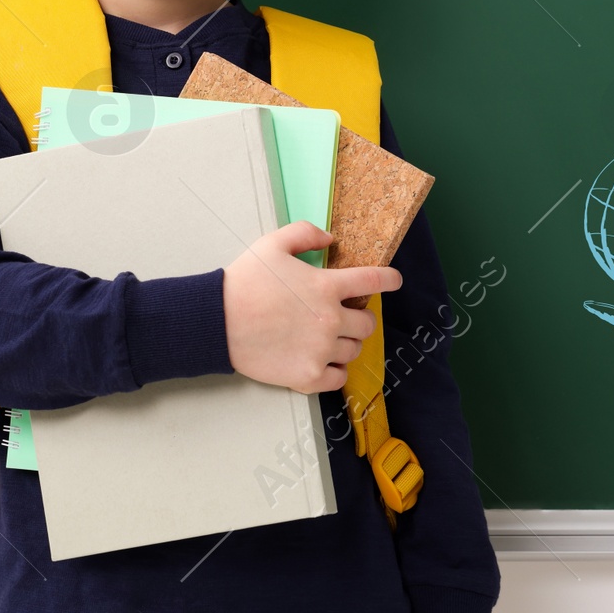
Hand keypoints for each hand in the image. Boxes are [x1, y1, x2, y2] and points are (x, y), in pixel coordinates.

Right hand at [222, 221, 401, 393]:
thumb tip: (330, 239)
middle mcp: (330, 319)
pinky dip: (334, 370)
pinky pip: (338, 378)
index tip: (395, 280)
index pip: (372, 280)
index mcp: (326, 286)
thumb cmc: (245, 281)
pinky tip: (322, 360)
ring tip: (327, 337)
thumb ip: (306, 234)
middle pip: (367, 322)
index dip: (389, 279)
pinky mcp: (308, 376)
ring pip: (354, 349)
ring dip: (346, 342)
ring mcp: (321, 351)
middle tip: (343, 314)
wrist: (218, 321)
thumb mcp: (274, 243)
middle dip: (359, 316)